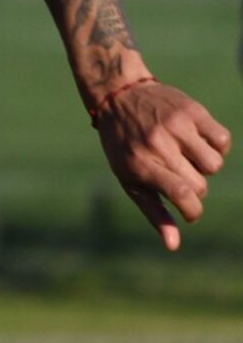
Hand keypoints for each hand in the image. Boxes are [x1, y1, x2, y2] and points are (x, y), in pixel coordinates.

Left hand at [95, 81, 230, 249]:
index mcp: (140, 165)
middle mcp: (158, 145)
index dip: (194, 211)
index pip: (182, 195)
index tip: (190, 212)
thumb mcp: (129, 180)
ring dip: (206, 167)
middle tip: (178, 176)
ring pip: (215, 164)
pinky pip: (223, 140)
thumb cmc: (125, 147)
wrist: (119, 96)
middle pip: (201, 184)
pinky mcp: (193, 111)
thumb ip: (154, 213)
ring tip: (186, 157)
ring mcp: (177, 126)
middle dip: (195, 188)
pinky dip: (217, 147)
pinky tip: (198, 143)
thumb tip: (174, 246)